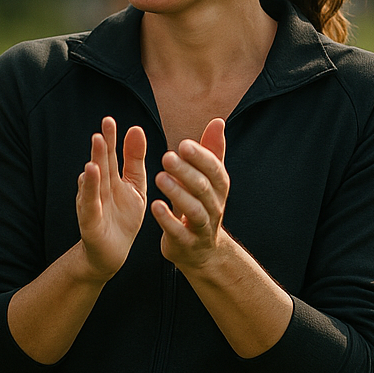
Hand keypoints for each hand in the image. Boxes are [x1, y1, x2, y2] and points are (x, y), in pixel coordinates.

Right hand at [75, 117, 149, 281]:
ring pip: (93, 181)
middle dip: (101, 146)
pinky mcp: (90, 221)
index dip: (110, 139)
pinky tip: (89, 175)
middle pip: (100, 164)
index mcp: (111, 179)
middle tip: (103, 127)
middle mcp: (99, 188)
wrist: (112, 253)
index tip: (110, 120)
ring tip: (96, 146)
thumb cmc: (123, 218)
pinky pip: (89, 203)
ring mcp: (92, 203)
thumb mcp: (134, 186)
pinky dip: (89, 189)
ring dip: (94, 163)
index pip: (110, 155)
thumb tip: (136, 128)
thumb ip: (134, 160)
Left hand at [151, 118, 230, 270]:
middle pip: (203, 188)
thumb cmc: (201, 206)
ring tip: (159, 177)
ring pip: (194, 210)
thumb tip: (218, 121)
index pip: (214, 170)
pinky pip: (179, 232)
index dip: (201, 157)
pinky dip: (168, 219)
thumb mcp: (208, 180)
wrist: (201, 251)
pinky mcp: (187, 244)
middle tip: (166, 157)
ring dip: (177, 192)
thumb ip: (211, 152)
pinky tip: (154, 205)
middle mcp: (214, 207)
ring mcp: (202, 227)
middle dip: (186, 171)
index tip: (182, 144)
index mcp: (219, 189)